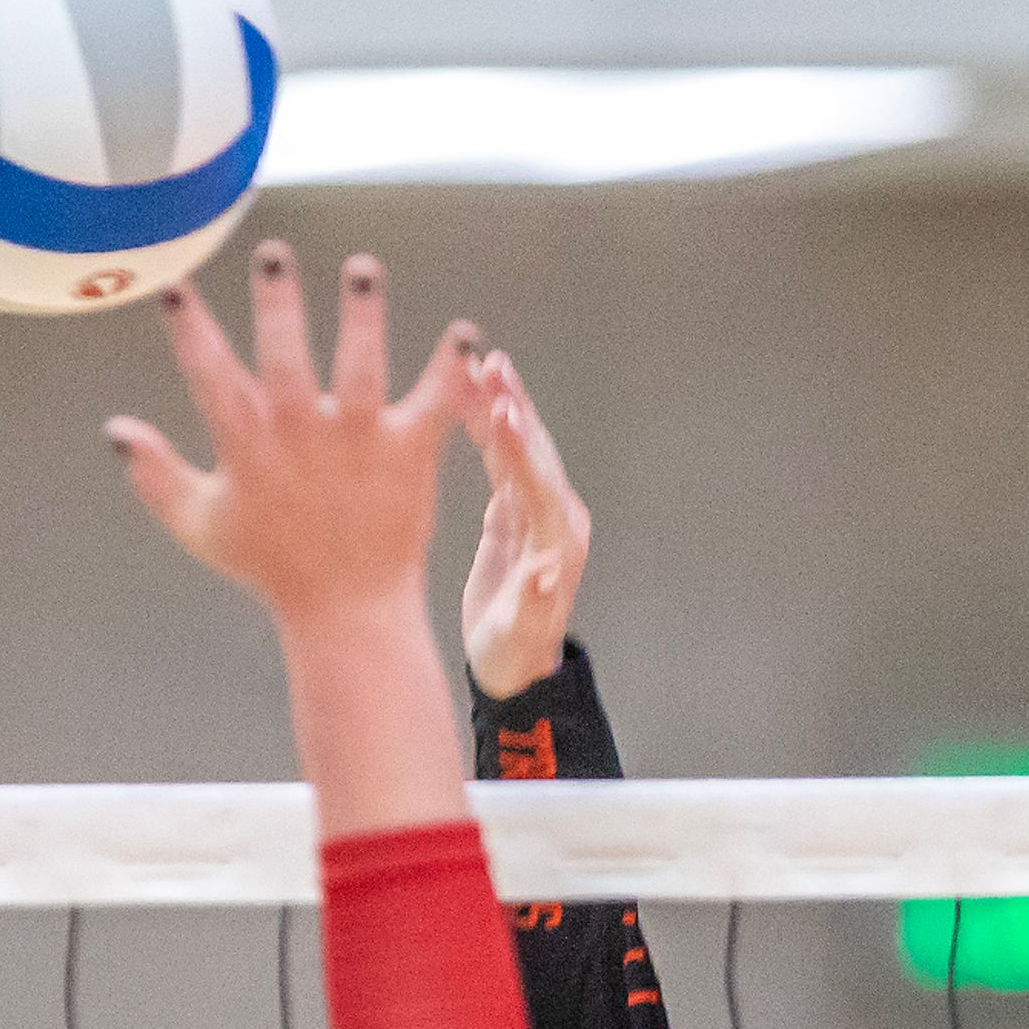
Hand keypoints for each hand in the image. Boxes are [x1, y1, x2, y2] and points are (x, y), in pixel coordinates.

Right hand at [106, 242, 478, 628]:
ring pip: (362, 365)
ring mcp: (359, 441)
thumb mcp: (201, 525)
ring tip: (363, 269)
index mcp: (249, 446)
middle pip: (287, 355)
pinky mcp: (409, 453)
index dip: (191, 330)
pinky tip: (466, 332)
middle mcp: (302, 434)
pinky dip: (452, 369)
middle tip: (274, 253)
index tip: (176, 287)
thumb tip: (115, 429)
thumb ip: (156, 475)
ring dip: (363, 315)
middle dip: (279, 302)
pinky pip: (436, 402)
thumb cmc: (272, 566)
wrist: (347, 610)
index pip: (210, 374)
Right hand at [460, 347, 588, 699]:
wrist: (515, 664)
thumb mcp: (519, 633)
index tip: (501, 412)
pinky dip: (489, 427)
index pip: (538, 484)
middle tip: (493, 366)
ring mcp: (536, 511)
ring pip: (521, 447)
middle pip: (535, 452)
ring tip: (483, 363)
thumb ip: (532, 603)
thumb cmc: (513, 652)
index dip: (519, 448)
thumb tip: (544, 573)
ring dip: (503, 405)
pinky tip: (472, 397)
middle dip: (514, 407)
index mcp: (557, 543)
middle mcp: (555, 518)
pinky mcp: (515, 511)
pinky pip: (503, 459)